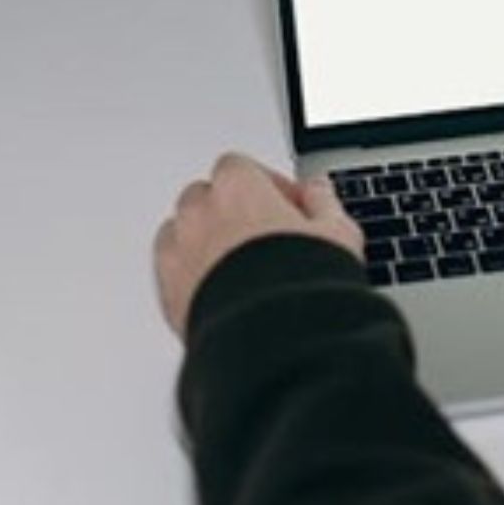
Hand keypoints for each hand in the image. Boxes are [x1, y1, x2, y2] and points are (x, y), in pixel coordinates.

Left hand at [154, 153, 362, 340]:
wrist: (272, 338)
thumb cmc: (301, 283)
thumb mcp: (337, 233)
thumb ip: (324, 202)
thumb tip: (318, 191)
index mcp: (238, 187)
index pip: (240, 166)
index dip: (266, 184)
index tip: (286, 205)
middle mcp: (200, 213)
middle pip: (206, 195)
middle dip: (231, 209)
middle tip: (264, 235)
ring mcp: (178, 251)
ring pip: (182, 230)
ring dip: (205, 239)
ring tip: (240, 266)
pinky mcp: (166, 291)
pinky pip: (171, 268)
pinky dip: (189, 272)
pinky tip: (220, 289)